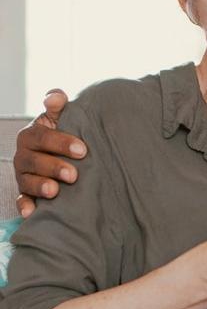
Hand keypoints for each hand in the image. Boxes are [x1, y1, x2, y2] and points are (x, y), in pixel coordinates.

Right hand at [15, 89, 85, 217]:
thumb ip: (59, 106)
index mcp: (32, 135)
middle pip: (33, 161)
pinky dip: (25, 206)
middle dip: (53, 167)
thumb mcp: (63, 118)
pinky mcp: (26, 193)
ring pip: (27, 181)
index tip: (82, 150)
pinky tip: (31, 212)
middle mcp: (24, 155)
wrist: (69, 156)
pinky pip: (22, 200)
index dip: (60, 142)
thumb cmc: (67, 134)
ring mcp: (24, 175)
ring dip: (40, 186)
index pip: (42, 137)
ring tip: (55, 191)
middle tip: (73, 174)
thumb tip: (55, 96)